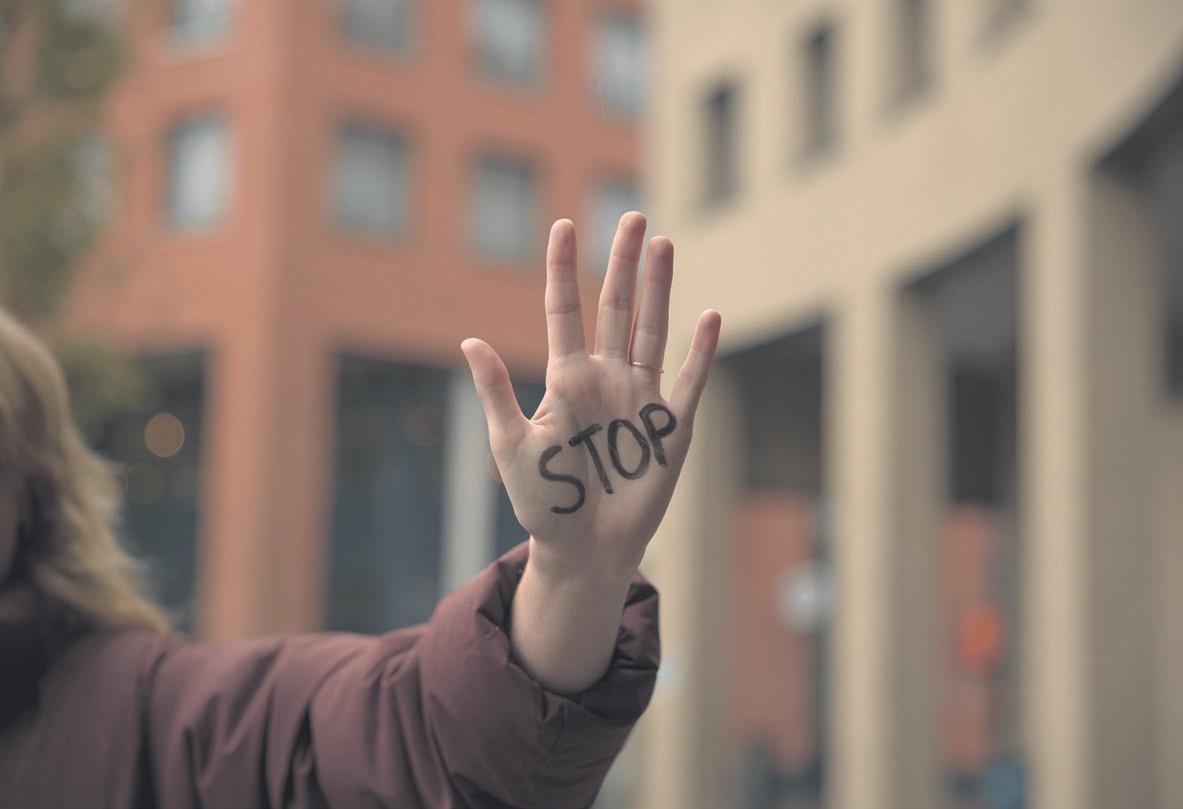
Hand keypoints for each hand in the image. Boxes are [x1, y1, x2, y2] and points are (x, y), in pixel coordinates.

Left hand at [460, 213, 720, 581]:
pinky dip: (701, 351)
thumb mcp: (511, 444)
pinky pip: (690, 382)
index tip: (563, 225)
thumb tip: (469, 340)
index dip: (564, 268)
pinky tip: (709, 315)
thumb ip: (497, 392)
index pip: (565, 310)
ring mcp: (641, 399)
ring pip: (652, 331)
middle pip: (616, 308)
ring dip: (659, 290)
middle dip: (623, 262)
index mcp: (567, 379)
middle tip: (633, 218)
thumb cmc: (543, 502)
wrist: (584, 548)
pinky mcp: (671, 428)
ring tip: (664, 245)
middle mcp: (606, 379)